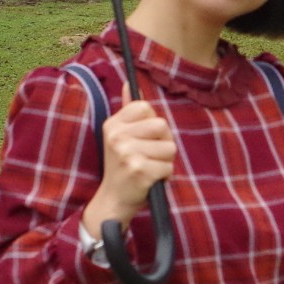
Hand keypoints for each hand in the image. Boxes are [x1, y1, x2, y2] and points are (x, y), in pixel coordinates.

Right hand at [83, 100, 175, 233]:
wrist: (113, 199)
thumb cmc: (122, 166)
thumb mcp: (120, 136)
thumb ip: (128, 111)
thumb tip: (129, 84)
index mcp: (113, 124)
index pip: (146, 107)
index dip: (152, 123)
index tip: (144, 137)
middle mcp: (117, 136)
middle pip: (162, 125)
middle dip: (164, 142)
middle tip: (150, 155)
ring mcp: (127, 153)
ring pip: (169, 148)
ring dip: (165, 161)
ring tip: (150, 168)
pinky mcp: (139, 170)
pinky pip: (168, 167)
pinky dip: (165, 175)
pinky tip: (150, 179)